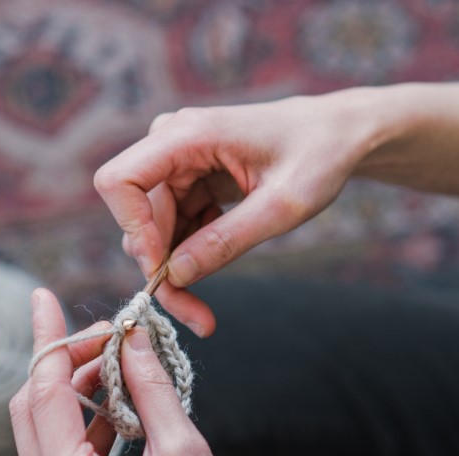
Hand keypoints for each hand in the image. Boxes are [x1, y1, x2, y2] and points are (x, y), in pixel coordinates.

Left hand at [9, 288, 274, 455]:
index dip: (49, 340)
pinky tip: (124, 408)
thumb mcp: (185, 449)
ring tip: (123, 367)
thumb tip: (131, 334)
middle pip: (30, 411)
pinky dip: (85, 425)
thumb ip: (150, 385)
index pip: (43, 394)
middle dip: (64, 365)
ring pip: (43, 433)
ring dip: (76, 394)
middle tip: (109, 335)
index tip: (46, 296)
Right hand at [93, 92, 371, 335]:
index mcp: (188, 135)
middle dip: (159, 271)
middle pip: (136, 216)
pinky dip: (188, 259)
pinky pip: (173, 229)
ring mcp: (179, 164)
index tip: (162, 272)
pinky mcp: (190, 182)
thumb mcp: (282, 207)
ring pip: (153, 231)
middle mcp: (172, 143)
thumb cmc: (318, 156)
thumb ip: (227, 240)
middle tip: (195, 317)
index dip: (132, 230)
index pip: (120, 181)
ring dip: (173, 274)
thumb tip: (175, 275)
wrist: (338, 136)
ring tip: (203, 314)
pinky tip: (214, 272)